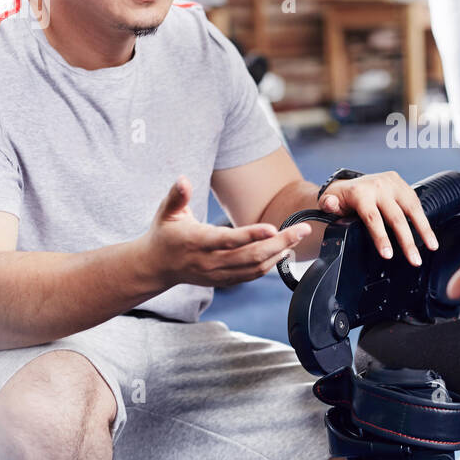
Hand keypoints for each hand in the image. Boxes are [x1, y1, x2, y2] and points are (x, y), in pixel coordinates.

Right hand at [142, 176, 311, 288]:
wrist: (157, 266)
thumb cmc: (164, 234)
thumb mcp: (166, 212)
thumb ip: (177, 196)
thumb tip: (183, 179)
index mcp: (196, 242)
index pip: (226, 240)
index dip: (250, 235)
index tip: (272, 227)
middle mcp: (209, 261)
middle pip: (249, 256)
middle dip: (279, 243)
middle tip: (302, 230)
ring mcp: (217, 274)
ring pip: (254, 268)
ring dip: (279, 254)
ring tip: (296, 238)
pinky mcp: (223, 280)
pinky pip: (251, 276)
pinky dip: (270, 265)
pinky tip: (283, 252)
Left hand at [319, 171, 439, 266]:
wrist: (350, 182)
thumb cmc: (341, 197)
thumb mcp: (329, 200)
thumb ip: (328, 204)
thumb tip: (330, 204)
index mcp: (360, 192)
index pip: (373, 218)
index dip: (381, 237)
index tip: (388, 254)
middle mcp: (378, 186)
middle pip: (396, 217)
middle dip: (407, 241)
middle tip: (414, 260)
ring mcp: (392, 183)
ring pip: (412, 208)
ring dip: (423, 229)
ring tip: (432, 247)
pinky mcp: (402, 184)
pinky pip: (415, 202)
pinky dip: (423, 219)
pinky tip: (429, 234)